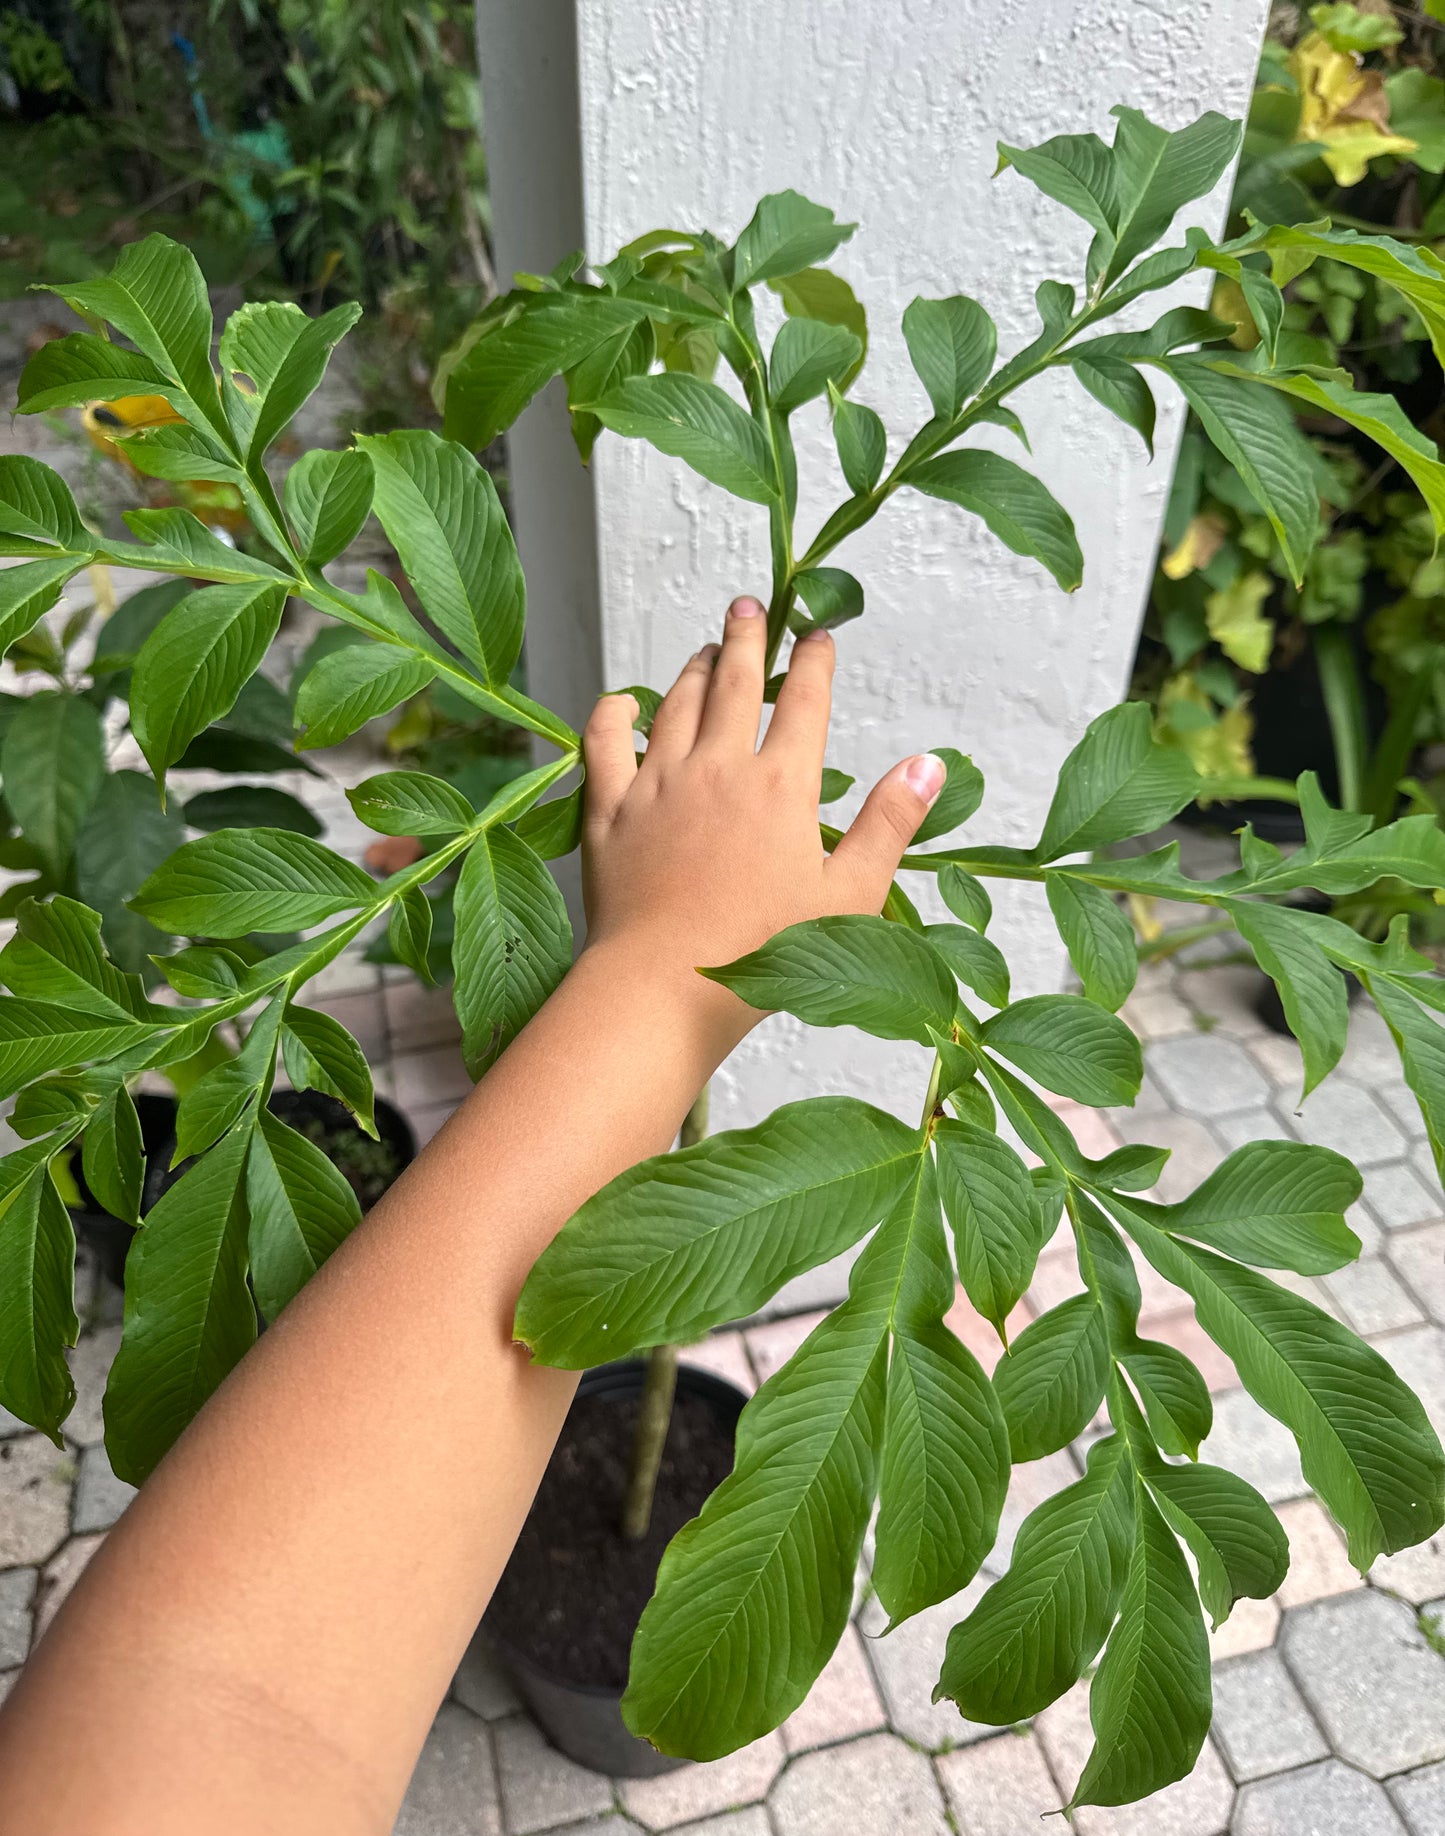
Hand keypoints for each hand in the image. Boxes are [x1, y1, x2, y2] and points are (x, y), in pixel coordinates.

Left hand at [579, 594, 945, 1038]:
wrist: (664, 985)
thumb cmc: (764, 953)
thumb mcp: (850, 895)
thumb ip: (890, 824)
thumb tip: (930, 764)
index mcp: (782, 786)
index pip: (805, 702)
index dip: (815, 662)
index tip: (819, 634)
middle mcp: (717, 768)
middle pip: (735, 682)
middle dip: (747, 636)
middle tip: (748, 605)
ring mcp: (658, 784)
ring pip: (675, 704)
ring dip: (693, 670)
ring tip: (705, 651)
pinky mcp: (610, 811)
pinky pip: (605, 743)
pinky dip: (613, 714)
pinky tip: (621, 703)